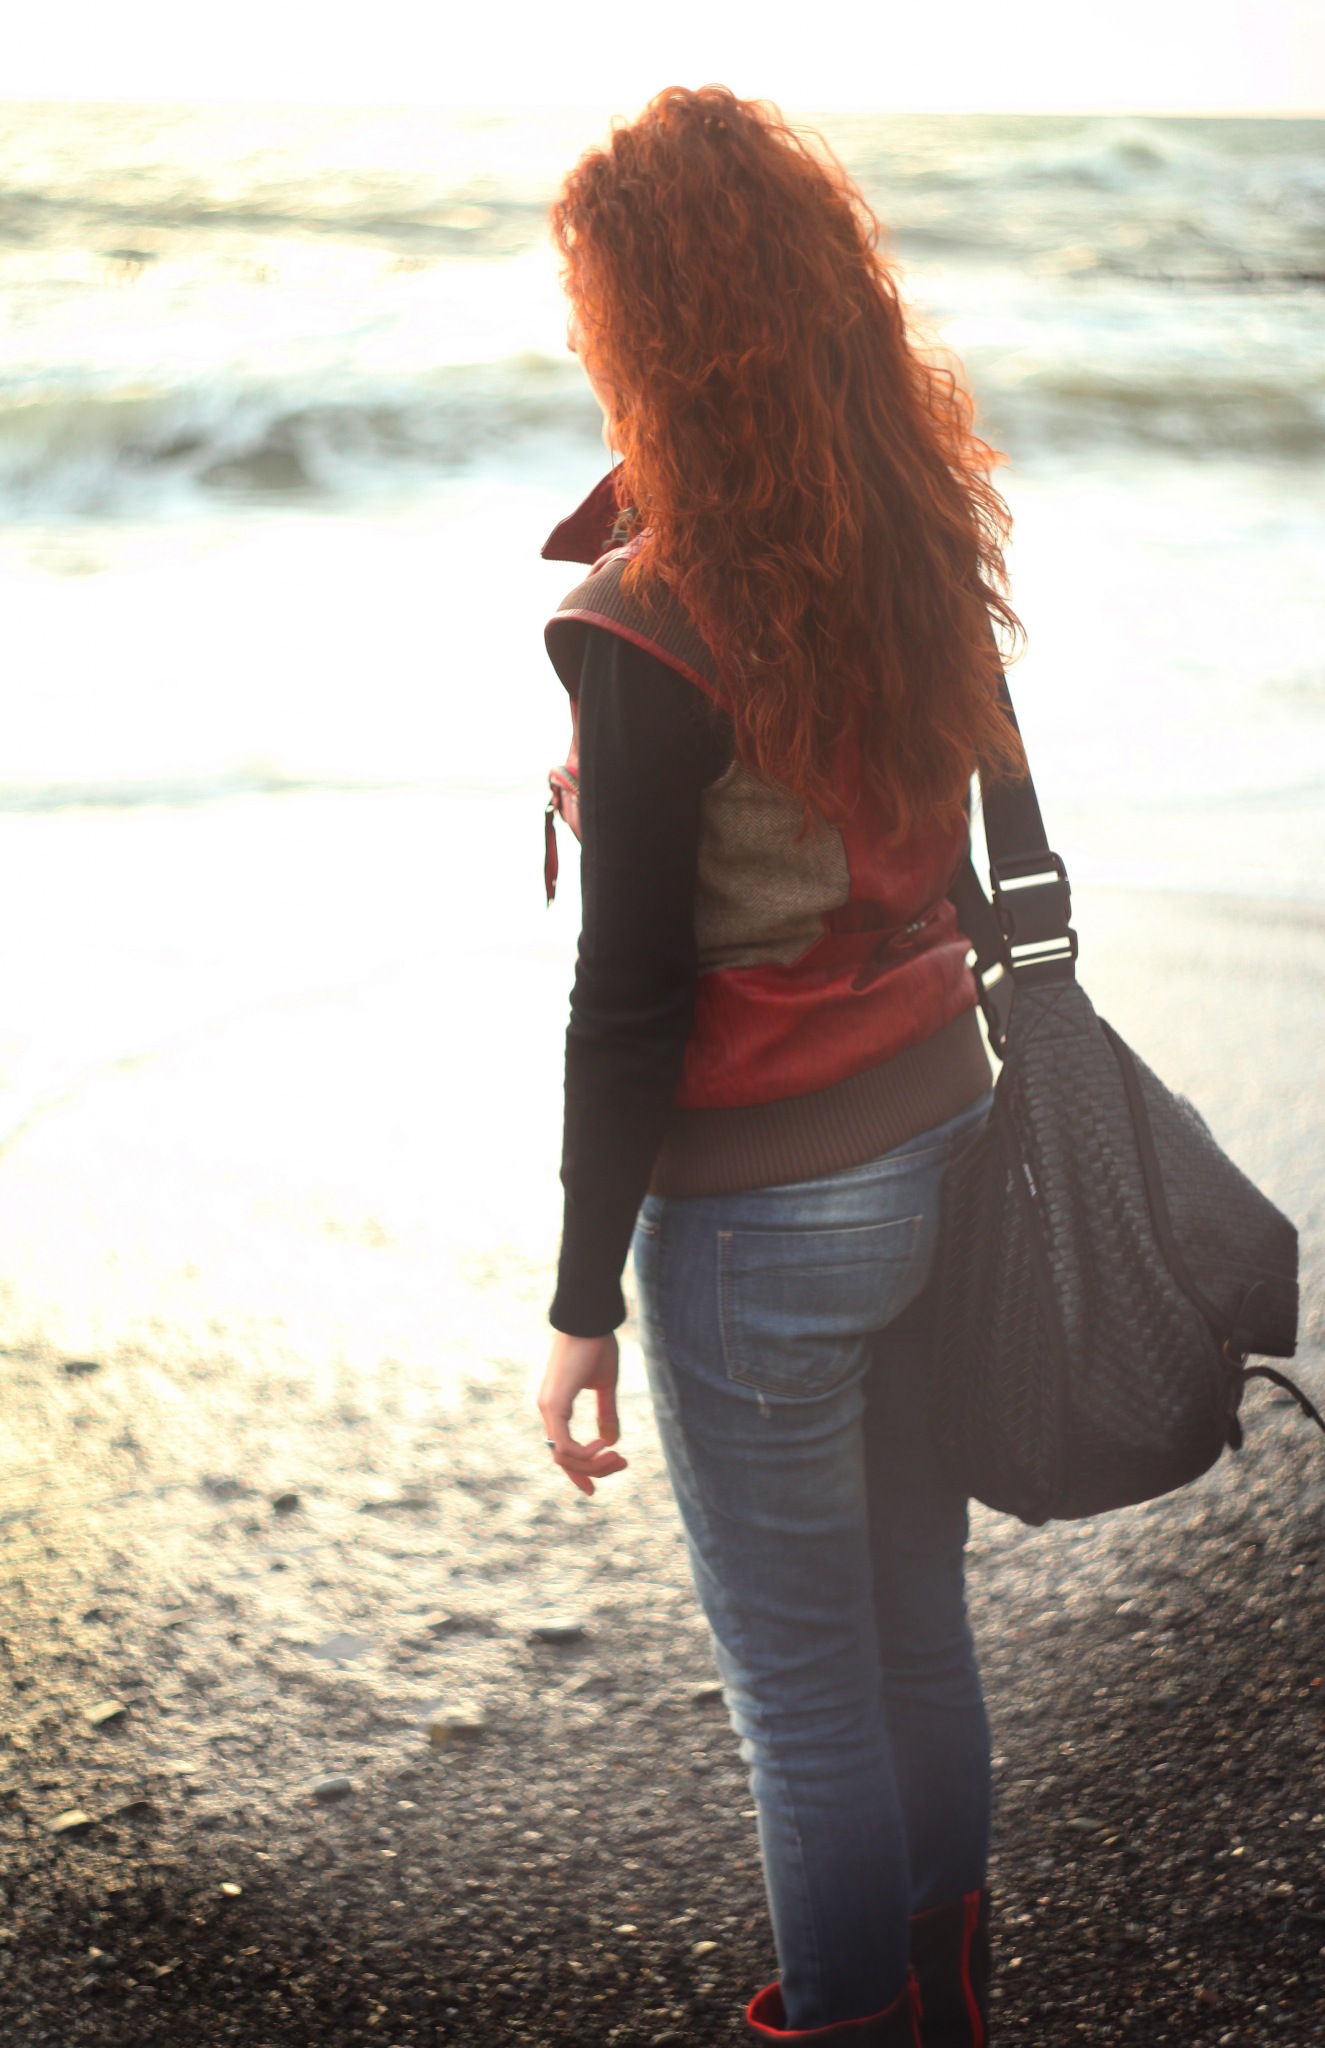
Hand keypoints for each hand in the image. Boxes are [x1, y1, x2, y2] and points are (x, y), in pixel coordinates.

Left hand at [538, 1331, 628, 1496]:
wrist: (589, 1320)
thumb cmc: (597, 1345)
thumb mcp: (605, 1385)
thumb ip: (606, 1413)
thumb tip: (611, 1441)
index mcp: (557, 1406)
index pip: (562, 1450)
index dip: (578, 1472)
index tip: (593, 1489)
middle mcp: (547, 1410)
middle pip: (563, 1459)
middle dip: (593, 1470)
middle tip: (622, 1463)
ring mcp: (548, 1407)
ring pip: (562, 1456)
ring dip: (592, 1464)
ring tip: (617, 1456)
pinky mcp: (553, 1404)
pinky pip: (562, 1444)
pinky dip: (583, 1453)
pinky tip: (603, 1446)